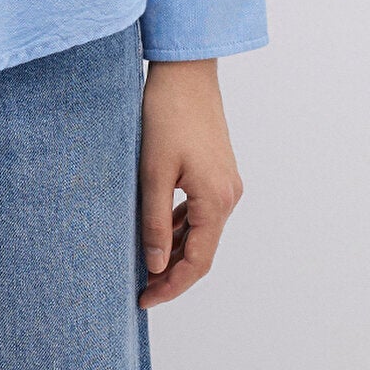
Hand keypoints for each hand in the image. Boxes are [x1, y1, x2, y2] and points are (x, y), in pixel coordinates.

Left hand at [137, 57, 243, 308]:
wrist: (186, 70)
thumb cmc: (166, 114)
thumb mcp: (153, 170)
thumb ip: (155, 221)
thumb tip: (155, 265)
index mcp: (216, 200)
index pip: (197, 262)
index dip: (171, 286)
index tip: (143, 299)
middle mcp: (229, 196)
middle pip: (202, 251)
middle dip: (172, 273)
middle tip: (140, 287)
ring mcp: (226, 183)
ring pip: (201, 231)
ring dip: (176, 250)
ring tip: (144, 263)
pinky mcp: (218, 171)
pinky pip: (201, 211)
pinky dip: (181, 226)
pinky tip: (159, 229)